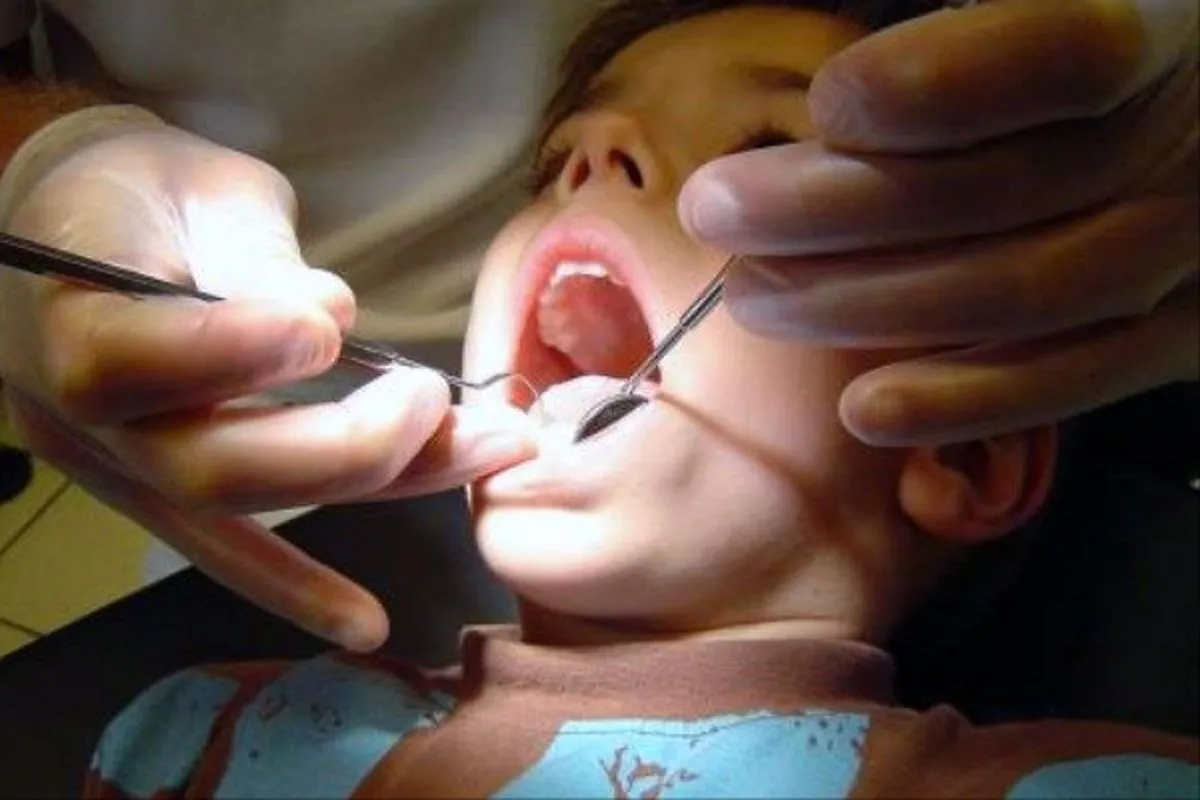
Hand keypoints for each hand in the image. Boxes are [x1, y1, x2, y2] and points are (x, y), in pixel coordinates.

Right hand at [0, 114, 534, 649]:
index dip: (232, 352)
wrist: (78, 228)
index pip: (128, 356)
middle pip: (205, 466)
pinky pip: (225, 549)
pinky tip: (364, 624)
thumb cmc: (142, 189)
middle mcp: (78, 414)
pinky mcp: (157, 495)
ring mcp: (117, 467)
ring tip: (486, 450)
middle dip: (344, 446)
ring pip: (237, 509)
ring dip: (376, 486)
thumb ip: (253, 251)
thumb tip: (333, 321)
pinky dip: (296, 586)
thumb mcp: (196, 185)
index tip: (325, 330)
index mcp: (63, 311)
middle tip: (434, 398)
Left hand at [679, 0, 1197, 445]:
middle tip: (718, 209)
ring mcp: (1187, 255)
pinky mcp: (1178, 341)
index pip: (1063, 54)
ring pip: (1017, 293)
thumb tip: (838, 111)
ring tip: (753, 296)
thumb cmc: (1078, 77)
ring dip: (865, 304)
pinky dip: (962, 403)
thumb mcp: (1056, 12)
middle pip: (999, 189)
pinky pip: (1068, 384)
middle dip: (834, 208)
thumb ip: (974, 44)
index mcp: (1159, 35)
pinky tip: (863, 408)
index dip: (940, 85)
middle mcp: (1185, 148)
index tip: (830, 103)